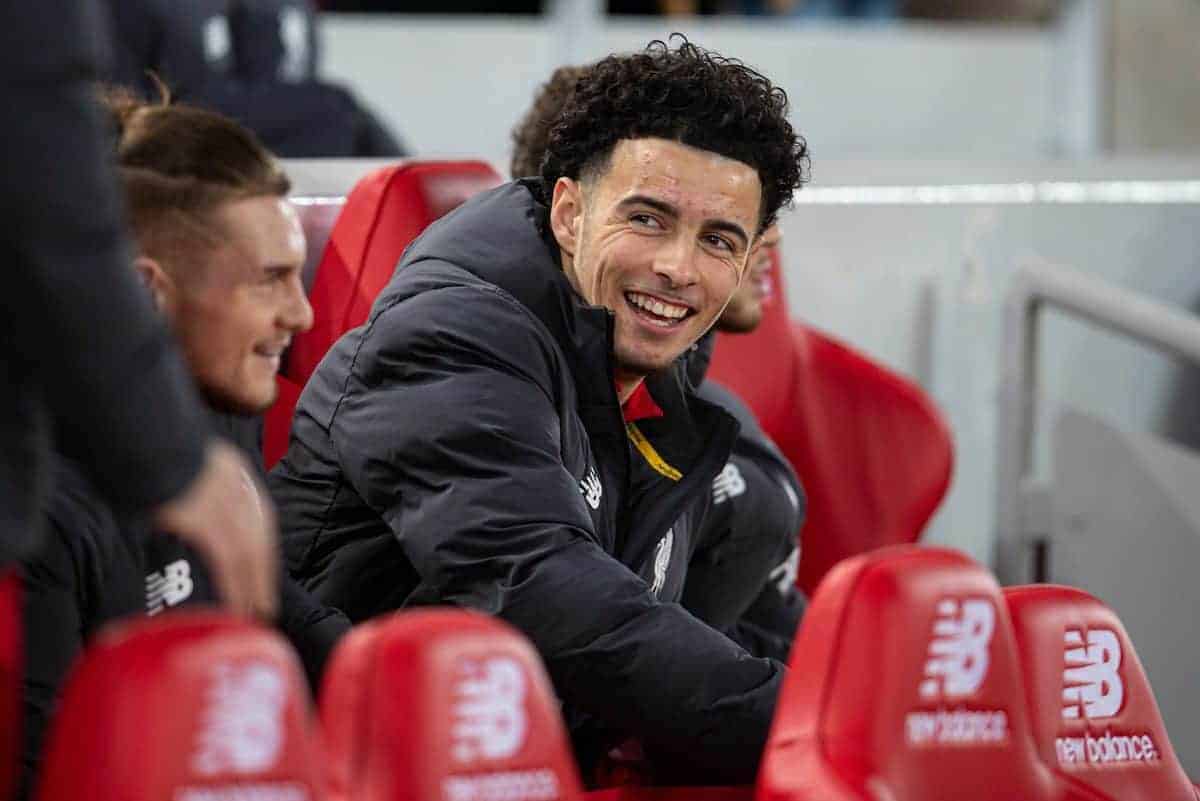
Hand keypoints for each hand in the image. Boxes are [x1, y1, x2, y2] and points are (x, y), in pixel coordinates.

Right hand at [151, 440, 278, 619]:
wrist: (141, 430)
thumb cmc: (148, 442)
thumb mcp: (181, 456)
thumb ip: (189, 480)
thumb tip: (178, 505)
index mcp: (232, 470)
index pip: (257, 517)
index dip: (260, 549)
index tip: (261, 573)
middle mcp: (235, 487)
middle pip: (258, 538)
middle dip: (262, 574)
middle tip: (264, 605)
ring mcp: (222, 502)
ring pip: (247, 554)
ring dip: (252, 587)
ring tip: (253, 615)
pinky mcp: (205, 518)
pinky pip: (227, 560)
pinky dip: (234, 585)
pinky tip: (235, 605)